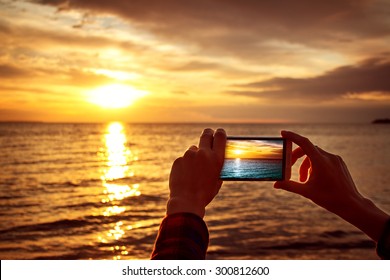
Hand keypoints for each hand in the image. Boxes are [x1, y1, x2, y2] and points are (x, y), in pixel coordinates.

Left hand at [167, 128, 225, 217]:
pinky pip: (183, 159)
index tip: (219, 132)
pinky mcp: (178, 160)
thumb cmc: (205, 194)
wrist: (186, 201)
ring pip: (193, 150)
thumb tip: (215, 160)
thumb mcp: (217, 181)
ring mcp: (189, 155)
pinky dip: (185, 165)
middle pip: (206, 135)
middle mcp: (204, 153)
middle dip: (208, 133)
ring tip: (193, 171)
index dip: (220, 133)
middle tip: (208, 134)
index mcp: (217, 159)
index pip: (220, 137)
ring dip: (194, 156)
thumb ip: (217, 168)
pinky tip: (185, 176)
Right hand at [274, 130, 388, 241]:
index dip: (292, 136)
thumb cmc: (329, 199)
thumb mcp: (306, 192)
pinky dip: (315, 165)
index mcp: (320, 162)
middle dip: (297, 157)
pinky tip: (315, 178)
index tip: (283, 133)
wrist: (351, 204)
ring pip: (315, 155)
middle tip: (290, 167)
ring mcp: (335, 159)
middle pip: (307, 149)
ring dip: (306, 164)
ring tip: (304, 179)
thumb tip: (276, 184)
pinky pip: (324, 158)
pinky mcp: (340, 163)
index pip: (303, 143)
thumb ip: (290, 186)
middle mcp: (329, 157)